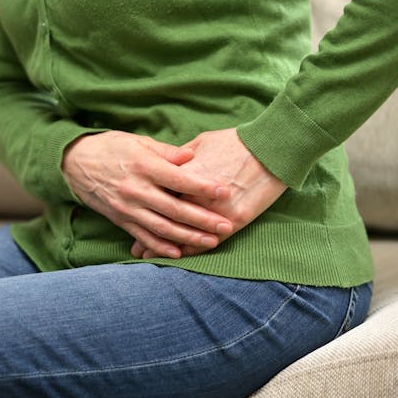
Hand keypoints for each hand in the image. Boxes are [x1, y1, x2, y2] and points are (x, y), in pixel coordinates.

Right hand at [62, 131, 233, 258]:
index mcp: (143, 166)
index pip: (178, 179)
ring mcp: (127, 208)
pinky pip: (142, 236)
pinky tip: (179, 253)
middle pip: (174, 208)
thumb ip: (166, 152)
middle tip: (226, 225)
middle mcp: (135, 190)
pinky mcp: (120, 220)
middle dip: (202, 219)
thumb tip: (191, 156)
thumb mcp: (138, 142)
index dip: (203, 186)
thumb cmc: (111, 148)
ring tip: (211, 242)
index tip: (225, 191)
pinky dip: (160, 246)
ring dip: (187, 237)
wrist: (74, 163)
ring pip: (161, 227)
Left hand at [131, 128, 286, 258]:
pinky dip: (189, 250)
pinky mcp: (233, 221)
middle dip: (145, 233)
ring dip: (162, 246)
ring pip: (180, 234)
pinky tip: (176, 256)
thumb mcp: (201, 142)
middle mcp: (194, 195)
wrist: (271, 148)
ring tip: (145, 255)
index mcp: (184, 173)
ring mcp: (213, 210)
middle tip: (133, 246)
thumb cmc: (235, 141)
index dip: (141, 206)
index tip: (126, 213)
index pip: (155, 194)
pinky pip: (206, 241)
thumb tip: (163, 165)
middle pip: (162, 217)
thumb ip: (178, 157)